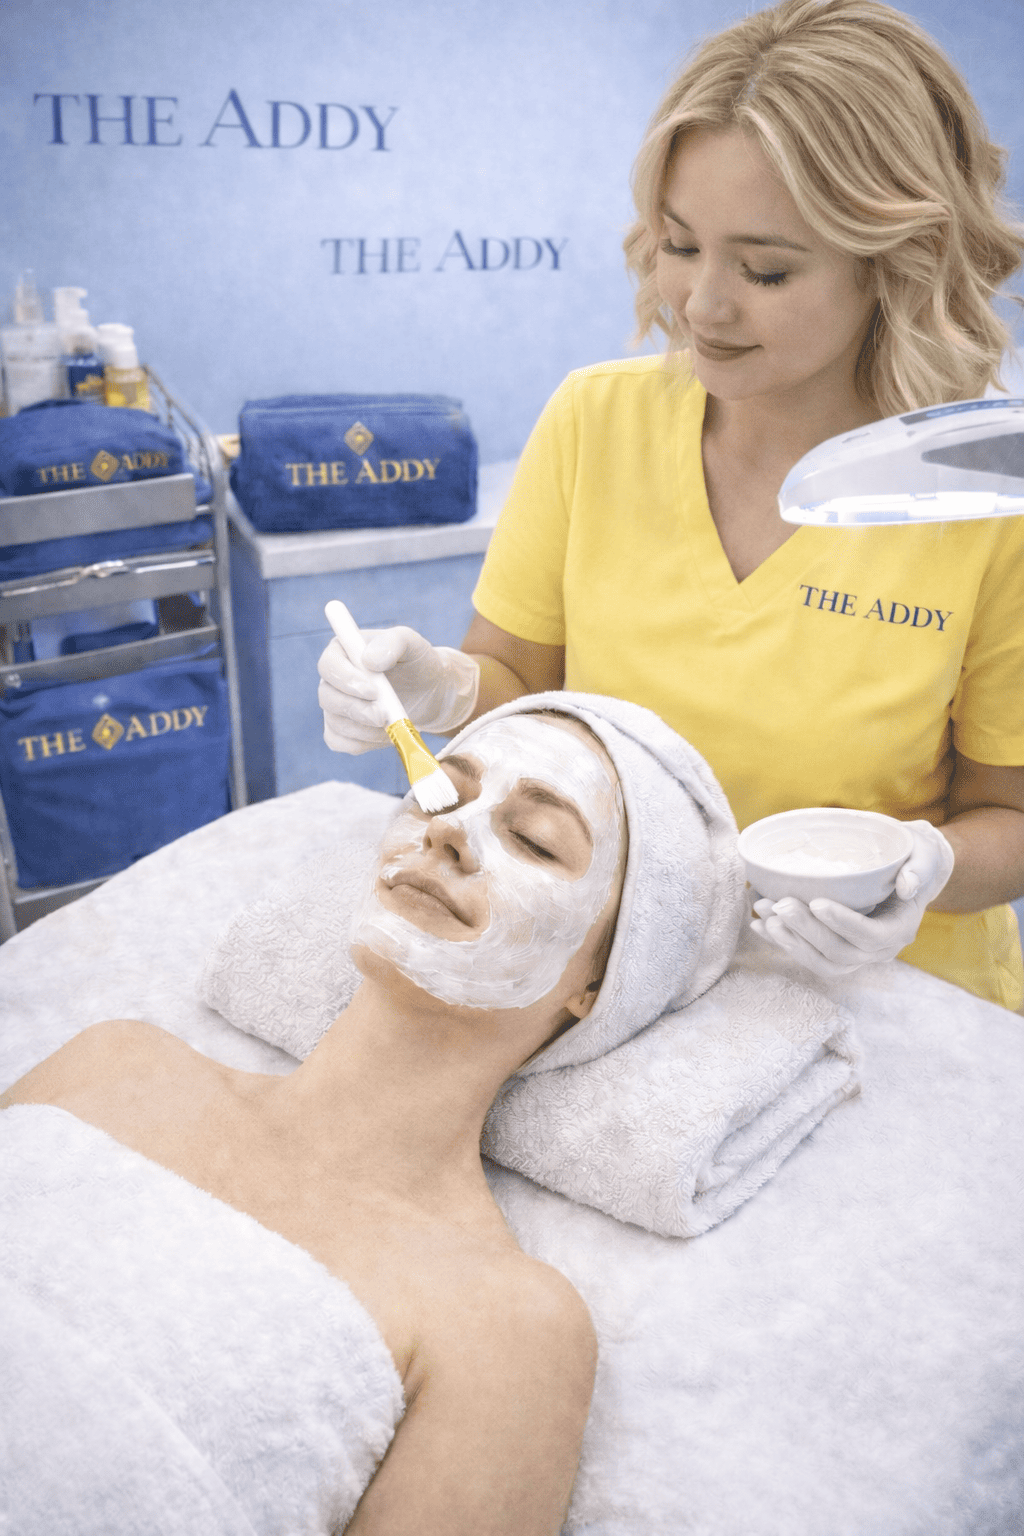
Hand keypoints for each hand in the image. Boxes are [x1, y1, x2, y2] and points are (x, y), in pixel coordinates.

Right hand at [317, 624, 479, 753]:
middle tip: (384, 715)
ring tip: (392, 724)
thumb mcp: (412, 644)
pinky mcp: (342, 730)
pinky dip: (363, 743)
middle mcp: (333, 679)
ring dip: (365, 729)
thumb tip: (369, 660)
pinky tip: (385, 735)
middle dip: (357, 710)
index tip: (373, 690)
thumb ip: (392, 642)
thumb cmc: (417, 663)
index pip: (328, 665)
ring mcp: (335, 706)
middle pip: (327, 698)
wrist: (428, 692)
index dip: (346, 680)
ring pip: (335, 723)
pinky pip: (339, 742)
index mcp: (343, 651)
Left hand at [750, 820, 954, 978]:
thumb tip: (908, 885)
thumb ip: (921, 867)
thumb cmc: (914, 856)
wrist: (906, 869)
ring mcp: (856, 954)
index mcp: (900, 928)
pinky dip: (781, 942)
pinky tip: (758, 924)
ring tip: (765, 914)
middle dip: (807, 930)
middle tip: (780, 904)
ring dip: (790, 941)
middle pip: (841, 953)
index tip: (817, 902)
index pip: (872, 936)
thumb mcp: (925, 853)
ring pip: (822, 961)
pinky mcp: (835, 950)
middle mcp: (879, 950)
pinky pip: (808, 955)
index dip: (843, 923)